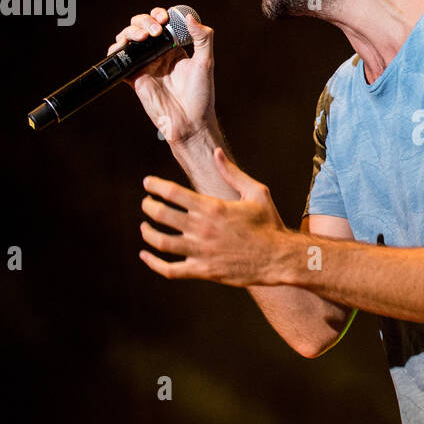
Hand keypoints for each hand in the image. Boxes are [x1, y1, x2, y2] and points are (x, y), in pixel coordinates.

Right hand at [107, 6, 215, 143]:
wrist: (189, 122)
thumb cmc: (201, 96)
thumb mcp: (206, 63)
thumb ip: (202, 39)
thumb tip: (190, 17)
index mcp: (175, 48)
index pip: (162, 23)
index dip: (159, 15)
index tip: (165, 17)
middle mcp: (158, 54)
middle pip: (142, 27)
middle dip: (145, 20)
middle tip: (156, 30)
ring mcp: (145, 65)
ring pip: (129, 39)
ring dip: (131, 31)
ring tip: (144, 36)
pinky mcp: (134, 78)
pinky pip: (119, 61)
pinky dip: (116, 50)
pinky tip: (124, 47)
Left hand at [138, 147, 288, 285]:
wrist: (279, 258)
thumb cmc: (269, 223)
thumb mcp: (256, 192)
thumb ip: (232, 173)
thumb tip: (216, 152)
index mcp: (212, 207)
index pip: (172, 192)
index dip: (155, 186)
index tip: (148, 183)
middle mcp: (202, 228)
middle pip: (161, 214)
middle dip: (148, 206)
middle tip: (146, 203)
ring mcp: (200, 251)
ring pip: (161, 242)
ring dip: (147, 233)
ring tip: (144, 227)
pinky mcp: (203, 271)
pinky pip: (170, 270)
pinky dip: (153, 264)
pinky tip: (146, 256)